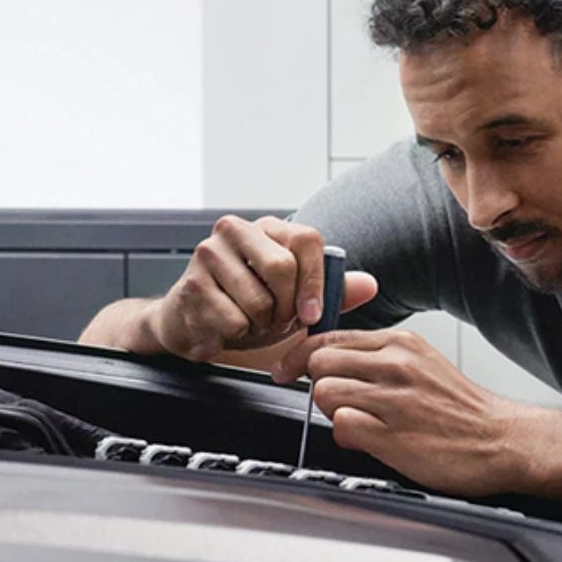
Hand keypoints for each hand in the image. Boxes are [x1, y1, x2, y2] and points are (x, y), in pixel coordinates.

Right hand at [147, 215, 377, 361]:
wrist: (195, 321)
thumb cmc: (248, 304)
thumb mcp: (296, 298)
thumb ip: (332, 291)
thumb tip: (369, 285)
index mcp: (267, 227)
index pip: (306, 240)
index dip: (316, 282)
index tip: (312, 314)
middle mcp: (235, 230)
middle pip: (282, 266)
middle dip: (286, 307)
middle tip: (278, 319)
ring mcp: (209, 254)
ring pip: (258, 300)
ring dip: (261, 324)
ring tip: (251, 321)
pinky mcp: (191, 284)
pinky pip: (234, 320)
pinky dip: (239, 334)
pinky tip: (228, 326)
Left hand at [274, 328, 530, 496]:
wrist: (502, 441)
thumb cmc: (461, 410)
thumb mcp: (422, 364)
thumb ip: (378, 360)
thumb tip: (333, 367)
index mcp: (401, 343)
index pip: (329, 336)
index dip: (299, 355)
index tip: (288, 369)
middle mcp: (396, 364)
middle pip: (318, 362)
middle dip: (316, 384)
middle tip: (336, 403)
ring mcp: (395, 400)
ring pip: (324, 393)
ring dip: (332, 412)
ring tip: (361, 423)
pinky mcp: (394, 435)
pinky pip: (341, 426)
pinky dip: (346, 435)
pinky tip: (370, 440)